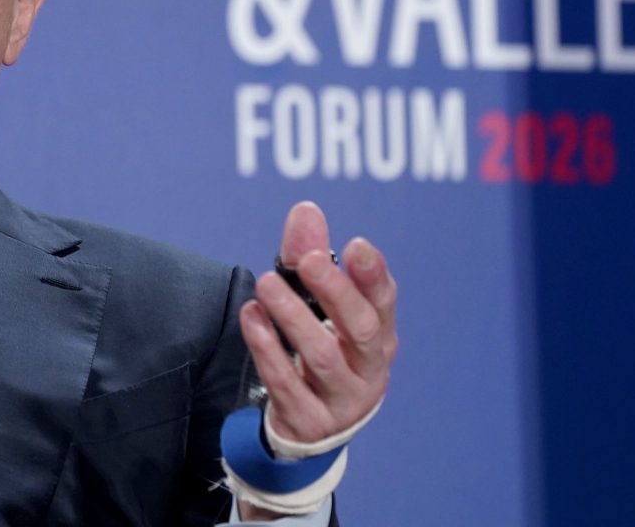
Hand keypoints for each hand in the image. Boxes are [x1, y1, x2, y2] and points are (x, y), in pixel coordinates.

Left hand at [238, 201, 397, 444]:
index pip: (383, 301)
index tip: (355, 245)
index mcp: (379, 336)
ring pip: (322, 357)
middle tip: (307, 260)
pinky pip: (286, 383)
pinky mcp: (309, 419)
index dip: (372, 274)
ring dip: (293, 317)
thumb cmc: (321, 349)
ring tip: (266, 285)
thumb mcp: (319, 306)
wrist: (311, 425)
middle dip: (335, 291)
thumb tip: (305, 209)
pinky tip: (251, 317)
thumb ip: (309, 255)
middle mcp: (369, 368)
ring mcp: (342, 399)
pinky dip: (267, 348)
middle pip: (360, 329)